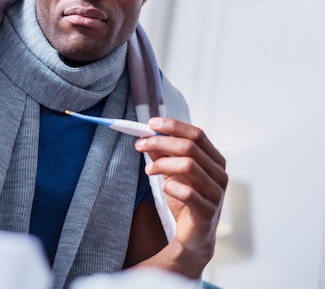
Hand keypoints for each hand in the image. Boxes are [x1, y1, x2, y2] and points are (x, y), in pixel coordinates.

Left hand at [134, 117, 227, 275]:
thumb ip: (164, 154)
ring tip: (148, 170)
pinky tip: (164, 188)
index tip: (151, 123)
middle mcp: (219, 174)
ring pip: (188, 166)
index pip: (197, 134)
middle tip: (140, 145)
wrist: (193, 236)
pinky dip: (171, 187)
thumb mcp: (172, 173)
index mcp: (214, 160)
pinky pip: (188, 193)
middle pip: (190, 147)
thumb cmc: (186, 200)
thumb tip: (148, 136)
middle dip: (161, 142)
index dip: (174, 126)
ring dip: (162, 164)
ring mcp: (216, 193)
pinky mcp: (207, 211)